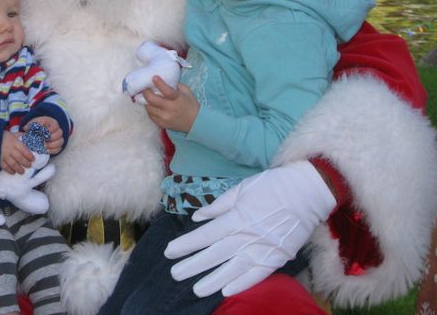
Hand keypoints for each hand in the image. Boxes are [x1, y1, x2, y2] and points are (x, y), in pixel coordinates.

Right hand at [0, 130, 33, 173]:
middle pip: (19, 157)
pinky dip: (9, 170)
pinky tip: (13, 172)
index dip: (29, 155)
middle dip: (25, 163)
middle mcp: (9, 149)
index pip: (23, 149)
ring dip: (18, 168)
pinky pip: (4, 167)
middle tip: (29, 166)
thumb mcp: (13, 134)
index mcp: (14, 142)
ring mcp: (3, 155)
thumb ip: (21, 136)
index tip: (33, 159)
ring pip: (12, 163)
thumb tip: (31, 137)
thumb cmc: (4, 137)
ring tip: (22, 172)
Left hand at [27, 117, 62, 153]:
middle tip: (43, 141)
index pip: (55, 126)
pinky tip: (46, 151)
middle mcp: (58, 130)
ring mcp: (59, 138)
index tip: (42, 133)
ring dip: (52, 145)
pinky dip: (53, 150)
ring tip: (44, 146)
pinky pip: (58, 149)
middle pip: (59, 134)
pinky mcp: (58, 145)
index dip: (49, 130)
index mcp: (53, 123)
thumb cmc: (38, 126)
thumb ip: (30, 125)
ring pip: (60, 142)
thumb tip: (25, 128)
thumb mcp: (34, 123)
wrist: (41, 130)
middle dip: (51, 138)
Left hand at [143, 77, 198, 132]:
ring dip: (147, 101)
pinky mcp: (162, 124)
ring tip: (147, 97)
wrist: (195, 122)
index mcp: (178, 99)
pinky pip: (151, 116)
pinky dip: (150, 110)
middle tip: (145, 88)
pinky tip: (152, 106)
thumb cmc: (190, 104)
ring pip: (149, 108)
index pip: (167, 91)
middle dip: (146, 92)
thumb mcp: (186, 91)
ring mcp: (165, 118)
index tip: (154, 77)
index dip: (159, 84)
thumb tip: (164, 80)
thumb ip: (176, 85)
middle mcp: (170, 109)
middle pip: (152, 100)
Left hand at [164, 160, 335, 296]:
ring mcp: (263, 249)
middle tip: (175, 274)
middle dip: (193, 265)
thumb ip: (218, 206)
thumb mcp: (241, 189)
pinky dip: (242, 283)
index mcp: (236, 218)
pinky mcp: (278, 257)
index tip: (169, 251)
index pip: (205, 235)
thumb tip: (198, 217)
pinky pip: (258, 274)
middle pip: (214, 254)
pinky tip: (227, 291)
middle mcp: (246, 236)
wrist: (308, 191)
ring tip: (196, 289)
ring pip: (233, 269)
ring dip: (213, 280)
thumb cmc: (272, 185)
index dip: (186, 244)